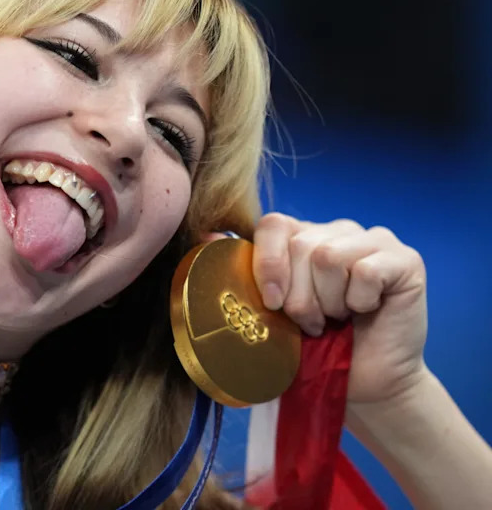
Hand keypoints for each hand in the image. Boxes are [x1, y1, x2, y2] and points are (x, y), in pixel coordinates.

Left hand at [249, 213, 428, 405]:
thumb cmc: (312, 351)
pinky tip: (366, 312)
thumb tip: (206, 237)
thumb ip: (241, 276)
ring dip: (329, 302)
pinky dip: (360, 301)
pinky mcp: (405, 260)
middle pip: (301, 245)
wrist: (363, 387)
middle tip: (313, 323)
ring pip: (330, 256)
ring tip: (338, 318)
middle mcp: (337, 231)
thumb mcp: (268, 314)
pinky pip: (367, 271)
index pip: (274, 224)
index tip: (272, 303)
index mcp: (301, 238)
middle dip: (300, 297)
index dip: (268, 264)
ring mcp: (374, 241)